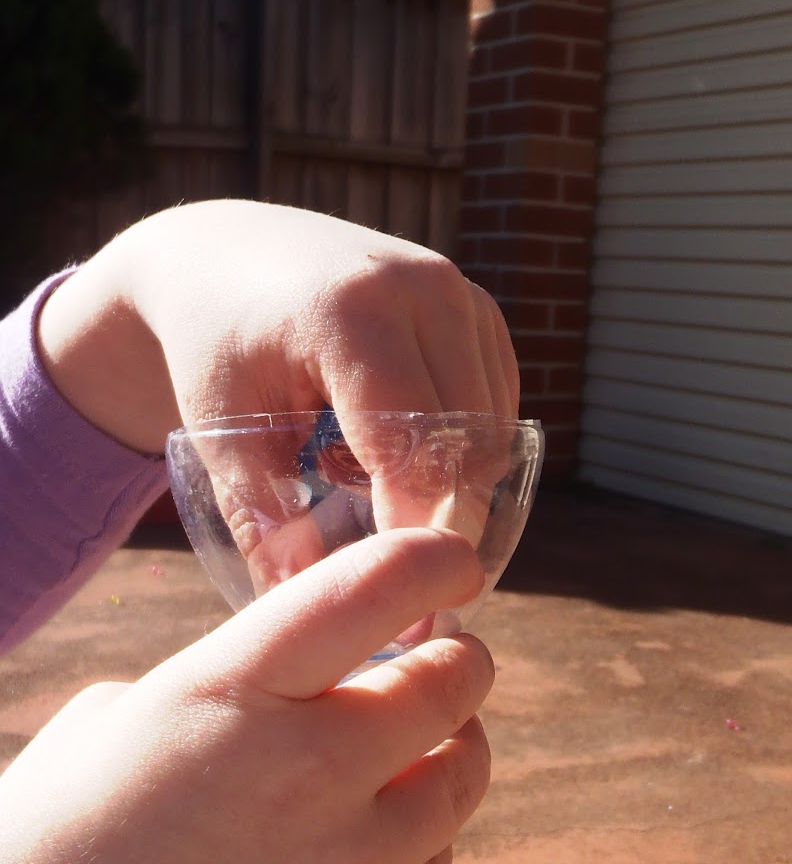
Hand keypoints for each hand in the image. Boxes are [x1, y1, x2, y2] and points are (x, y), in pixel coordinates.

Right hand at [0, 529, 492, 863]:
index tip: (453, 566)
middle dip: (458, 664)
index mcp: (234, 687)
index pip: (376, 589)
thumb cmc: (55, 837)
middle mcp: (307, 768)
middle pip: (452, 684)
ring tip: (418, 756)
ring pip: (463, 780)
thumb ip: (233, 687)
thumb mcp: (126, 714)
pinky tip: (365, 850)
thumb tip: (311, 690)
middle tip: (447, 666)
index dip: (434, 563)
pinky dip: (414, 848)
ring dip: (452, 752)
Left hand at [37, 201, 520, 574]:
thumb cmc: (220, 350)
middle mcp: (420, 289)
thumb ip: (263, 519)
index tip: (396, 595)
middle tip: (410, 584)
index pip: (410, 447)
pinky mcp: (478, 308)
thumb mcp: (220, 431)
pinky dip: (469, 453)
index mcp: (349, 314)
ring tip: (394, 518)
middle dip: (444, 523)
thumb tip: (303, 605)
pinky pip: (498, 407)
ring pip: (493, 431)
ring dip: (459, 489)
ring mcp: (458, 292)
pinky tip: (412, 469)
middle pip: (467, 444)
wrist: (231, 259)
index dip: (408, 531)